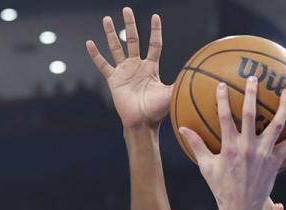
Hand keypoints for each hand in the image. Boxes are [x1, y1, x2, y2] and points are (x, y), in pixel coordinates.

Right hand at [86, 8, 169, 129]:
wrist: (142, 123)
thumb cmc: (157, 111)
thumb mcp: (170, 93)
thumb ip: (180, 82)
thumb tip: (196, 73)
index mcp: (151, 67)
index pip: (154, 45)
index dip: (155, 31)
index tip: (155, 16)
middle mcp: (137, 66)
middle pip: (133, 40)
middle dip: (130, 25)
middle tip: (127, 10)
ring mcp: (124, 71)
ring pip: (116, 48)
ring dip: (111, 34)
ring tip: (106, 19)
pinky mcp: (113, 79)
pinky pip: (103, 64)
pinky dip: (96, 55)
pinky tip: (89, 43)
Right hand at [179, 77, 285, 209]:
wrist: (241, 208)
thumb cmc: (222, 187)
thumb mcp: (206, 166)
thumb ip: (197, 145)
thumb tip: (182, 129)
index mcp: (229, 146)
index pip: (225, 117)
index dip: (222, 99)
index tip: (221, 85)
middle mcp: (248, 147)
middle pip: (252, 114)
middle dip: (252, 94)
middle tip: (254, 77)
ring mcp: (264, 153)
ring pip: (276, 125)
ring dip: (283, 107)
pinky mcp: (275, 162)